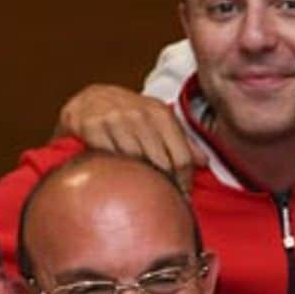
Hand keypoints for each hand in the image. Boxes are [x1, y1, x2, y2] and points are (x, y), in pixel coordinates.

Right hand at [57, 84, 205, 186]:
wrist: (90, 99)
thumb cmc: (130, 114)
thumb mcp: (158, 121)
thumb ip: (182, 141)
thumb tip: (204, 162)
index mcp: (160, 113)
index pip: (182, 157)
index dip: (185, 181)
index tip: (183, 195)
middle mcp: (139, 114)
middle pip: (161, 163)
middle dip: (164, 182)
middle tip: (161, 193)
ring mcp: (114, 120)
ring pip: (135, 161)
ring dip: (138, 176)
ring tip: (138, 182)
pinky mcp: (91, 126)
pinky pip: (108, 157)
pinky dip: (113, 167)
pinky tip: (114, 169)